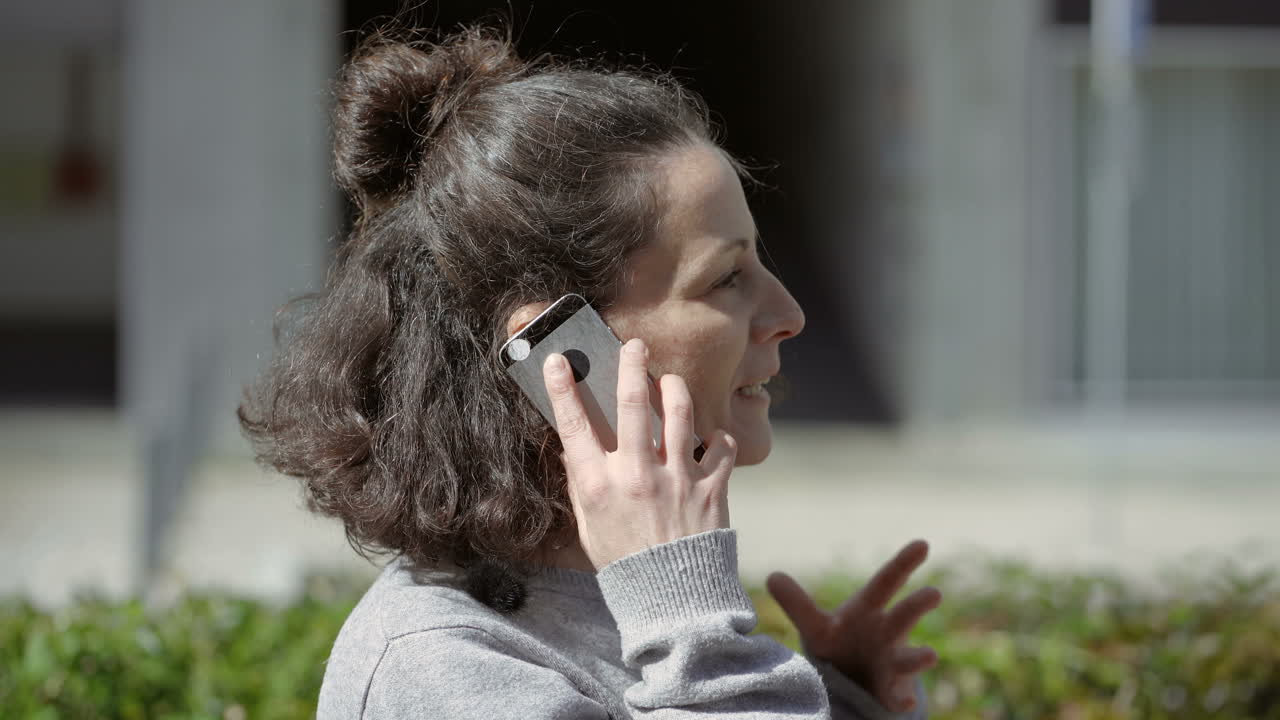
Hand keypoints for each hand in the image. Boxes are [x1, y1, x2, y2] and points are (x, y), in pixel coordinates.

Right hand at [542, 338, 736, 569]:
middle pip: (631, 402)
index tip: (559, 360)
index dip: (562, 388)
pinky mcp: (710, 487)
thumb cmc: (624, 562)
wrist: (672, 598)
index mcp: (600, 485)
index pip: (574, 424)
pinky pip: (720, 446)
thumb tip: (574, 448)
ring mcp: (676, 478)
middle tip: (634, 345)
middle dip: (631, 364)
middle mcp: (636, 475)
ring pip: (679, 410)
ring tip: (669, 382)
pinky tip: (710, 438)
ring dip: (673, 388)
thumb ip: (584, 484)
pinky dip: (717, 438)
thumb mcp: (590, 525)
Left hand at [766, 541, 941, 712]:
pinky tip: (905, 703)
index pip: (886, 582)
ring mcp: (893, 663)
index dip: (903, 563)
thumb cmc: (840, 642)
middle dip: (918, 605)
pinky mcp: (891, 692)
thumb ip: (797, 604)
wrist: (851, 681)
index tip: (923, 543)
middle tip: (934, 593)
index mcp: (870, 610)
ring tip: (930, 655)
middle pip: (904, 616)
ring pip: (909, 659)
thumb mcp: (816, 625)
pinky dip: (901, 700)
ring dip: (919, 657)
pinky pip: (898, 697)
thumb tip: (772, 576)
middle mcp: (887, 632)